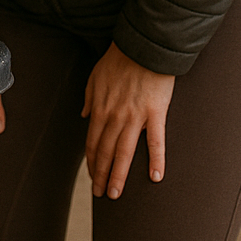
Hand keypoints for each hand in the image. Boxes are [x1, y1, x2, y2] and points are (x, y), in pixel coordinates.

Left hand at [81, 42, 174, 198]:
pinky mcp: (155, 113)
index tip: (91, 177)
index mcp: (99, 108)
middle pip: (105, 152)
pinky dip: (156, 160)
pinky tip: (156, 177)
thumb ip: (89, 99)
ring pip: (124, 152)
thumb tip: (84, 116)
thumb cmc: (119, 60)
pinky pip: (156, 141)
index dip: (91, 163)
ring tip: (116, 193)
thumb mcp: (95, 77)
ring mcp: (135, 116)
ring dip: (119, 175)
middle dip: (101, 175)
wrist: (143, 46)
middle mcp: (114, 116)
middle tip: (101, 194)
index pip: (92, 143)